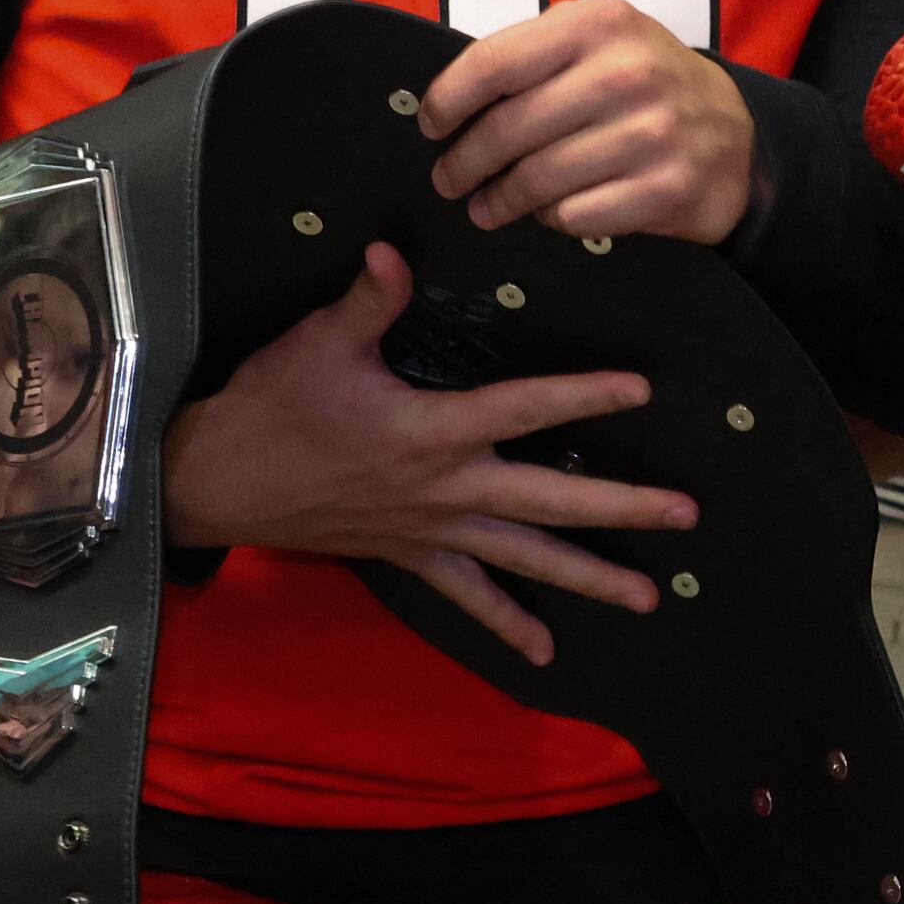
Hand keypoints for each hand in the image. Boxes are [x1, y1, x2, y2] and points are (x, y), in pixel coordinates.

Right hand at [162, 244, 692, 665]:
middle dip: (622, 507)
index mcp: (432, 433)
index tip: (642, 389)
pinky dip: (507, 624)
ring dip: (589, 577)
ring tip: (649, 596)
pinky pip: (468, 595)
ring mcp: (432, 530)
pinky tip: (546, 651)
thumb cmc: (270, 408)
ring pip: (525, 559)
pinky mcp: (410, 556)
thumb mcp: (316, 345)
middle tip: (688, 514)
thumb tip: (394, 251)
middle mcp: (446, 489)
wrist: (215, 483)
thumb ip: (366, 301)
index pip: (524, 410)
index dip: (583, 396)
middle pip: (550, 502)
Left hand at [421, 0, 755, 245]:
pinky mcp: (666, 189)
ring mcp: (652, 134)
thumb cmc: (647, 84)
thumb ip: (533, 54)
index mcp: (599, 24)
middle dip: (465, 161)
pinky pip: (575, 216)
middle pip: (508, 128)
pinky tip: (548, 214)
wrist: (736, 135)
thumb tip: (451, 103)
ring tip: (486, 207)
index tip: (431, 125)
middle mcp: (627, 73)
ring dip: (499, 200)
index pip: (495, 62)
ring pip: (538, 179)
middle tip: (449, 179)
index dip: (448, 99)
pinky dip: (551, 220)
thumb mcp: (598, 41)